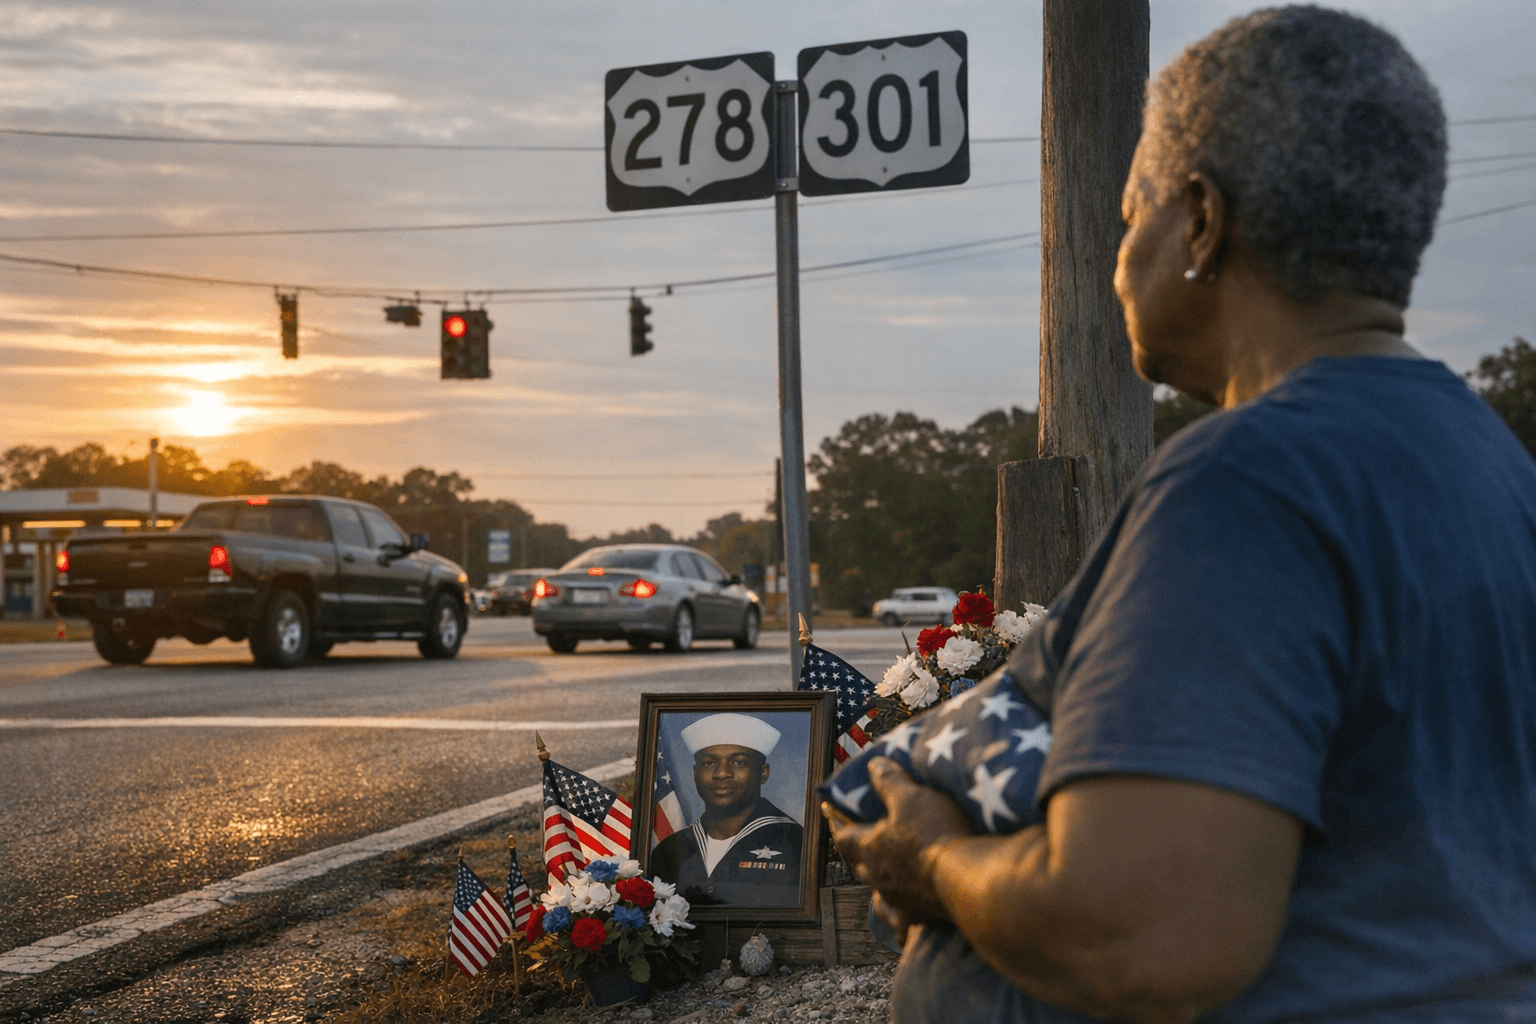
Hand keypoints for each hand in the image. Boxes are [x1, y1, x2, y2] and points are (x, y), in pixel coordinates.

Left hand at [820, 757, 973, 925]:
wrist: (966, 880)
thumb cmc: (934, 835)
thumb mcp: (911, 797)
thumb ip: (890, 782)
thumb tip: (874, 766)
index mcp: (869, 849)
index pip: (842, 835)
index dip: (836, 820)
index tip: (828, 809)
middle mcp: (877, 877)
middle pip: (859, 862)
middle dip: (858, 848)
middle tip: (860, 836)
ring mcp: (898, 898)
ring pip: (879, 887)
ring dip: (880, 875)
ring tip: (886, 867)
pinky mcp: (919, 913)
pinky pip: (901, 917)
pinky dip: (899, 915)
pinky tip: (903, 922)